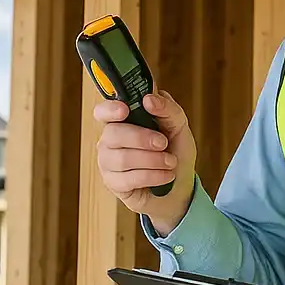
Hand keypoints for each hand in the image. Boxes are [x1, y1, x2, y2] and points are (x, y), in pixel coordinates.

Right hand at [94, 89, 196, 235]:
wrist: (180, 185)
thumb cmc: (175, 151)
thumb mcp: (179, 126)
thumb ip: (167, 108)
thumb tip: (149, 99)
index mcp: (123, 120)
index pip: (103, 111)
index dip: (109, 109)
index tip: (125, 110)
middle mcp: (110, 139)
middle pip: (113, 134)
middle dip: (142, 138)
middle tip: (163, 143)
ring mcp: (108, 162)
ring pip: (121, 158)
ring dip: (153, 160)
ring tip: (170, 162)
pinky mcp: (113, 184)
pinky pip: (128, 179)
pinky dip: (153, 176)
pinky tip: (165, 176)